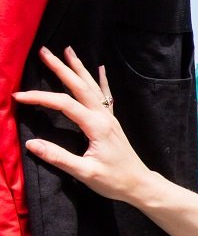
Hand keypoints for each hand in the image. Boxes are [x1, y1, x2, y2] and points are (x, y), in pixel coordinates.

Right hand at [13, 47, 157, 205]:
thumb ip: (58, 158)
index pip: (64, 104)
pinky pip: (105, 96)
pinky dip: (101, 81)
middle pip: (79, 87)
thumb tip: (31, 144)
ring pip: (92, 87)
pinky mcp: (112, 123)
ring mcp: (109, 118)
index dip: (40, 98)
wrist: (140, 185)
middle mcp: (104, 117)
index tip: (19, 96)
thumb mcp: (84, 173)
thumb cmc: (114, 181)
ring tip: (68, 50)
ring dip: (78, 68)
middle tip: (44, 52)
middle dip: (61, 68)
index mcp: (96, 126)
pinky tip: (100, 69)